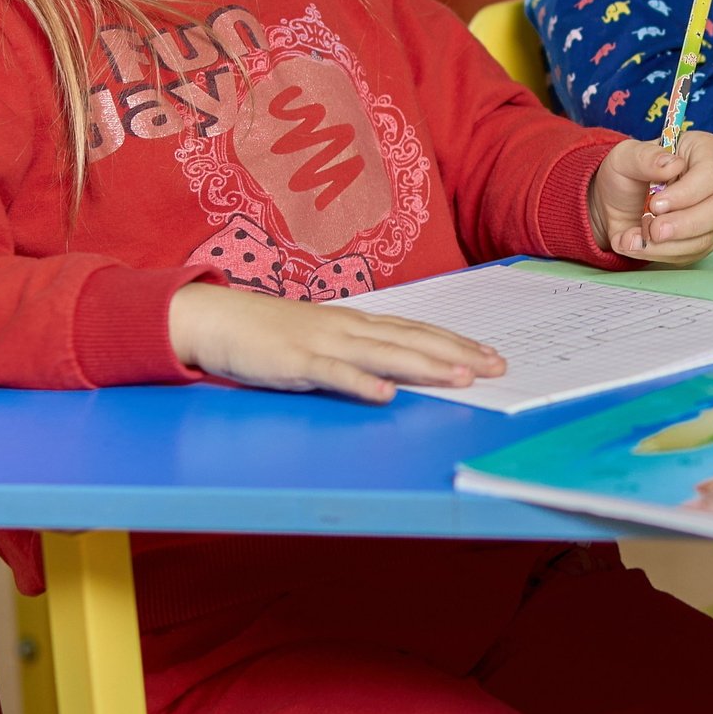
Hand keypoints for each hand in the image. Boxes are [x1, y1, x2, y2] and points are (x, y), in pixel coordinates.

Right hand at [167, 282, 504, 403]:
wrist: (217, 319)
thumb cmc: (270, 333)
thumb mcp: (322, 338)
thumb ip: (358, 351)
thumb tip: (396, 369)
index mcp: (356, 323)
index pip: (416, 330)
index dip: (455, 341)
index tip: (489, 353)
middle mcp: (348, 328)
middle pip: (412, 340)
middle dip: (457, 353)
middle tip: (495, 367)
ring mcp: (323, 342)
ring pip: (383, 355)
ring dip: (424, 366)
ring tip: (460, 378)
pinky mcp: (295, 361)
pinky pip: (333, 374)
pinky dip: (361, 383)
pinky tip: (386, 394)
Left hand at [591, 131, 712, 262]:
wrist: (618, 204)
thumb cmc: (627, 173)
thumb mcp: (625, 156)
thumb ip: (645, 157)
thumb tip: (672, 164)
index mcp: (706, 151)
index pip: (712, 173)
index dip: (687, 193)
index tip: (656, 204)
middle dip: (684, 225)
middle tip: (653, 230)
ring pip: (707, 237)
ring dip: (668, 245)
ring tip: (633, 239)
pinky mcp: (705, 239)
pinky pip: (692, 254)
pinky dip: (661, 254)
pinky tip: (637, 245)